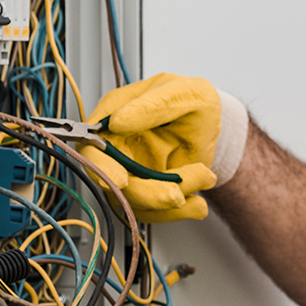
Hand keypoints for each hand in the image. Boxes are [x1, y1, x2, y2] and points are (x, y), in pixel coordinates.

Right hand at [79, 73, 248, 222]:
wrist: (213, 124)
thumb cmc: (193, 100)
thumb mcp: (183, 93)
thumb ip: (153, 105)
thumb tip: (117, 120)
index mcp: (115, 115)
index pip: (92, 147)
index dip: (101, 167)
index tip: (122, 180)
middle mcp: (118, 146)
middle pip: (113, 182)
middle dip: (146, 193)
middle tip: (175, 194)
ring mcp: (131, 171)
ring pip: (137, 202)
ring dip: (173, 199)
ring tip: (204, 176)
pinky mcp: (148, 190)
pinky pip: (156, 212)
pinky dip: (181, 211)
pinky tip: (198, 204)